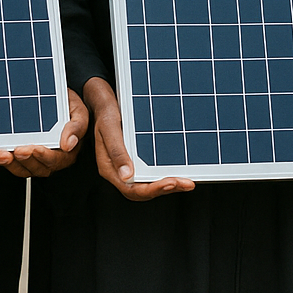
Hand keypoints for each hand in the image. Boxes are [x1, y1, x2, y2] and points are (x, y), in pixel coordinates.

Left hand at [0, 88, 89, 177]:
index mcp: (69, 150)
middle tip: (17, 151)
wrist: (58, 98)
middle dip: (26, 160)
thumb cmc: (70, 106)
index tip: (35, 148)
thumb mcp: (79, 111)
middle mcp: (54, 158)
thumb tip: (69, 144)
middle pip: (40, 167)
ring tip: (2, 155)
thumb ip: (77, 127)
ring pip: (25, 169)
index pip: (57, 159)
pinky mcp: (26, 156)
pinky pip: (16, 164)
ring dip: (12, 163)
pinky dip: (6, 161)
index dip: (45, 156)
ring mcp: (38, 158)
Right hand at [85, 76, 194, 200]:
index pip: (131, 188)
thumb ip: (117, 151)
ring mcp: (128, 166)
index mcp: (109, 168)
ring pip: (148, 184)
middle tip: (187, 184)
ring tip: (187, 182)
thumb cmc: (105, 114)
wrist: (104, 103)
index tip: (171, 183)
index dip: (152, 189)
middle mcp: (119, 171)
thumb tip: (127, 175)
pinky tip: (179, 171)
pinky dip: (165, 174)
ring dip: (169, 184)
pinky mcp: (136, 159)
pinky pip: (150, 173)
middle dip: (166, 188)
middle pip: (143, 190)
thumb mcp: (109, 128)